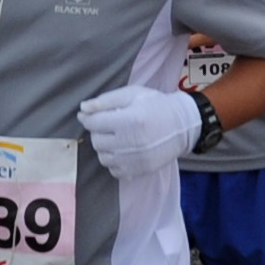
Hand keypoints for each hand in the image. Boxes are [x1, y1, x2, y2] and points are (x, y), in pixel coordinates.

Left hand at [79, 83, 203, 179]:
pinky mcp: (140, 171)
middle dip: (97, 131)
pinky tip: (122, 149)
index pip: (94, 123)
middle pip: (96, 141)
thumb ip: (106, 100)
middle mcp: (131, 143)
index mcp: (130, 120)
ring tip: (116, 136)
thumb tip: (83, 108)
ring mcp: (136, 160)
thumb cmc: (156, 105)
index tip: (89, 114)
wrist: (182, 126)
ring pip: (103, 157)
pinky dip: (114, 160)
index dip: (87, 117)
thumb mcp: (132, 94)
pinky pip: (114, 170)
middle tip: (108, 124)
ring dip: (104, 147)